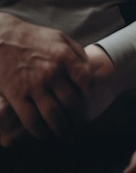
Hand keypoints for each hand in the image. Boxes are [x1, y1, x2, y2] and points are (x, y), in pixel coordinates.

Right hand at [0, 12, 89, 144]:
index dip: (90, 96)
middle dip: (78, 117)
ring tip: (64, 132)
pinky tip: (44, 134)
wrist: (3, 39)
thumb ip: (76, 53)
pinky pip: (31, 119)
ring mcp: (33, 85)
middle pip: (71, 102)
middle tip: (79, 124)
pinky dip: (40, 131)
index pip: (85, 81)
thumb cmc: (35, 38)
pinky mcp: (16, 95)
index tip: (90, 103)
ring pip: (53, 115)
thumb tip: (89, 69)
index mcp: (64, 57)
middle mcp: (51, 72)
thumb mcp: (61, 39)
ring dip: (61, 128)